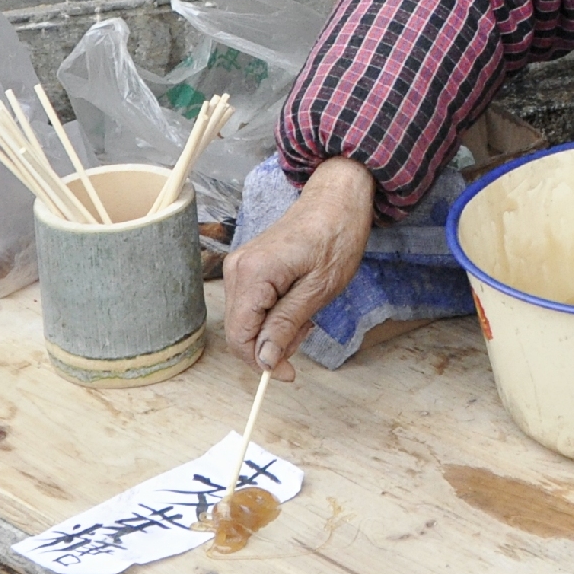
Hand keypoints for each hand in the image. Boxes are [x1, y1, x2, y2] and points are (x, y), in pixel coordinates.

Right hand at [221, 157, 375, 377]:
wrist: (336, 199)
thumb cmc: (335, 236)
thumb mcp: (318, 288)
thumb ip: (286, 324)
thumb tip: (265, 359)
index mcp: (252, 273)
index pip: (240, 337)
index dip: (261, 362)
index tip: (290, 373)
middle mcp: (237, 269)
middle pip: (240, 331)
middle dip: (271, 344)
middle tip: (307, 331)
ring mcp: (239, 266)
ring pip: (246, 320)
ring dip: (274, 330)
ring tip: (306, 313)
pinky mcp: (247, 267)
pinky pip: (251, 305)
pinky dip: (272, 315)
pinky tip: (296, 304)